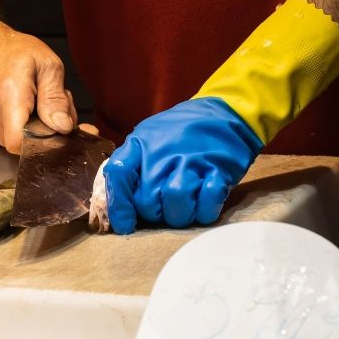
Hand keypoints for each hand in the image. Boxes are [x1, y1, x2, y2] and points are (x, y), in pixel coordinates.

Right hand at [0, 23, 76, 153]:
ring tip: (47, 101)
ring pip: (27, 141)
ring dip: (45, 127)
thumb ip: (55, 97)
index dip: (45, 143)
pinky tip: (38, 107)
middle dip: (53, 130)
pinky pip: (20, 136)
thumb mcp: (47, 64)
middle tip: (61, 104)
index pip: (19, 143)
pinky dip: (35, 126)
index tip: (61, 128)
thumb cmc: (16, 51)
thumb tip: (63, 126)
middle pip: (30, 143)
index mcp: (10, 97)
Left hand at [102, 98, 262, 234]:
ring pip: (177, 210)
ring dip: (182, 215)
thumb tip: (114, 202)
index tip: (124, 225)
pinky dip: (206, 210)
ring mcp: (192, 163)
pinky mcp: (219, 171)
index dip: (119, 206)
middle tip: (167, 204)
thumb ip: (129, 164)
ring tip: (187, 205)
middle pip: (149, 205)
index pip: (118, 175)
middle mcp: (164, 155)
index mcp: (141, 144)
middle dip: (157, 214)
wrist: (224, 112)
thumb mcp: (147, 137)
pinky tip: (205, 201)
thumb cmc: (181, 132)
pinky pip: (207, 206)